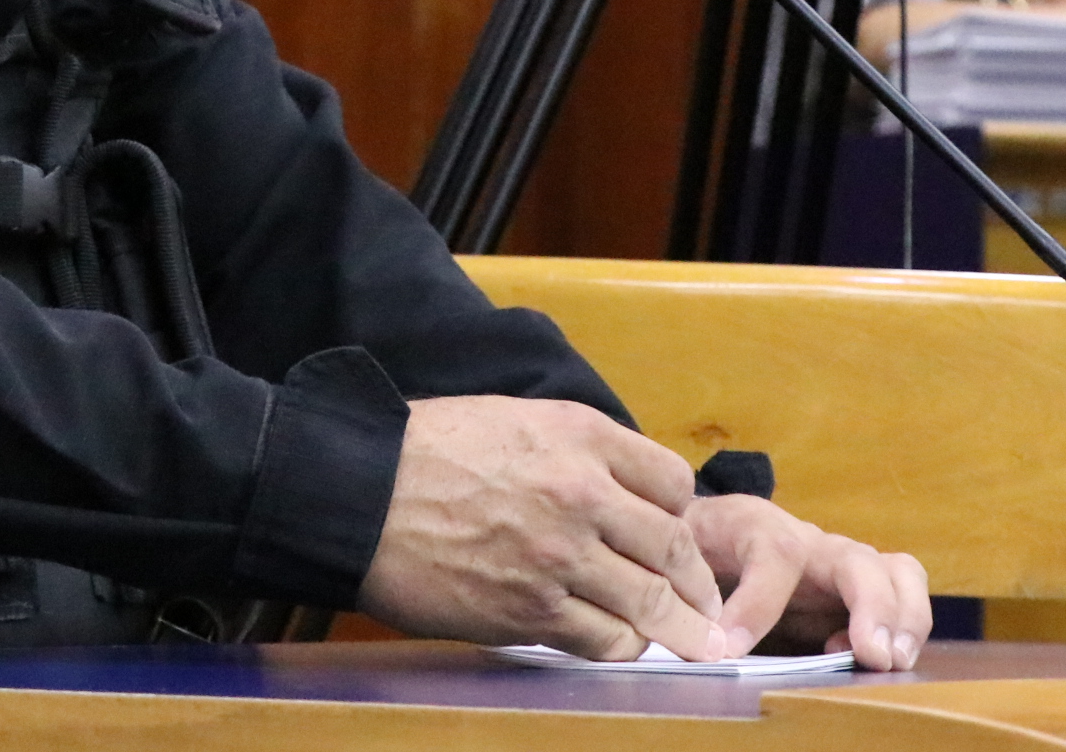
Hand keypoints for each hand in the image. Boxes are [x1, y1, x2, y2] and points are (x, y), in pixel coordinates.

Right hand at [357, 396, 736, 661]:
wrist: (358, 494)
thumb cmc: (426, 451)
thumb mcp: (514, 418)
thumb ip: (574, 449)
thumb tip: (617, 490)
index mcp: (579, 435)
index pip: (672, 481)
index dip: (683, 514)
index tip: (679, 536)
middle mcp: (580, 493)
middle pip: (674, 546)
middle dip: (698, 585)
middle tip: (708, 606)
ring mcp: (558, 555)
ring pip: (650, 601)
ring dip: (676, 628)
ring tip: (693, 644)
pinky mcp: (529, 609)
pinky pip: (604, 639)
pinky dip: (622, 646)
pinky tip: (621, 644)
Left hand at [683, 492, 931, 668]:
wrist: (698, 530)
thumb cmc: (687, 545)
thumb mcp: (673, 555)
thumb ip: (681, 586)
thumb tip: (691, 634)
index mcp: (753, 524)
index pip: (774, 551)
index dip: (757, 605)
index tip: (729, 650)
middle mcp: (808, 541)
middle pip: (855, 558)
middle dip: (871, 606)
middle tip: (869, 654)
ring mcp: (839, 564)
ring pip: (897, 572)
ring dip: (904, 617)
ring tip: (890, 660)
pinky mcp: (857, 592)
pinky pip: (902, 595)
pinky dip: (904, 628)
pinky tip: (870, 662)